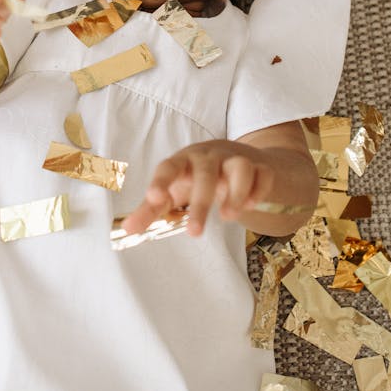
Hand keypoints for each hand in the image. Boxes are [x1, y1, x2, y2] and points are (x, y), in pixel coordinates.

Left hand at [122, 140, 274, 237]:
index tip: (152, 199)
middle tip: (194, 232)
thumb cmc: (196, 178)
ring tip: (228, 217)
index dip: (160, 181)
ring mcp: (236, 160)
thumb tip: (127, 230)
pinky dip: (259, 191)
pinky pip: (263, 175)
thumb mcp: (173, 191)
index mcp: (184, 162)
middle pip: (205, 172)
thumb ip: (150, 210)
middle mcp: (210, 157)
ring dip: (236, 193)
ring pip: (240, 167)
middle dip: (200, 202)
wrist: (239, 160)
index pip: (169, 167)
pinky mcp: (260, 168)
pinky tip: (251, 207)